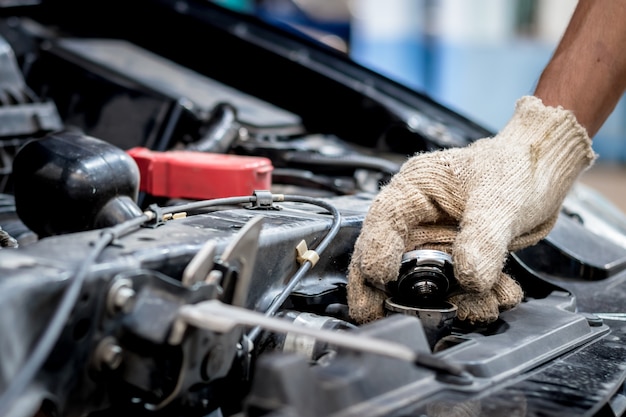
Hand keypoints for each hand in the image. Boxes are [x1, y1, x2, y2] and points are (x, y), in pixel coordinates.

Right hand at [347, 96, 595, 323]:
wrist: (541, 176)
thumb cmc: (514, 170)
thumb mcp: (500, 200)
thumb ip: (483, 239)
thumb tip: (469, 279)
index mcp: (414, 189)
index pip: (383, 221)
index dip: (376, 252)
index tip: (384, 280)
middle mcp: (416, 219)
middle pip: (386, 258)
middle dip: (386, 292)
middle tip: (381, 317)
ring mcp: (433, 243)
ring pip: (423, 283)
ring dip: (451, 301)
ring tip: (484, 306)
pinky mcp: (454, 261)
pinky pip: (455, 289)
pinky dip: (476, 299)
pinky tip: (501, 296)